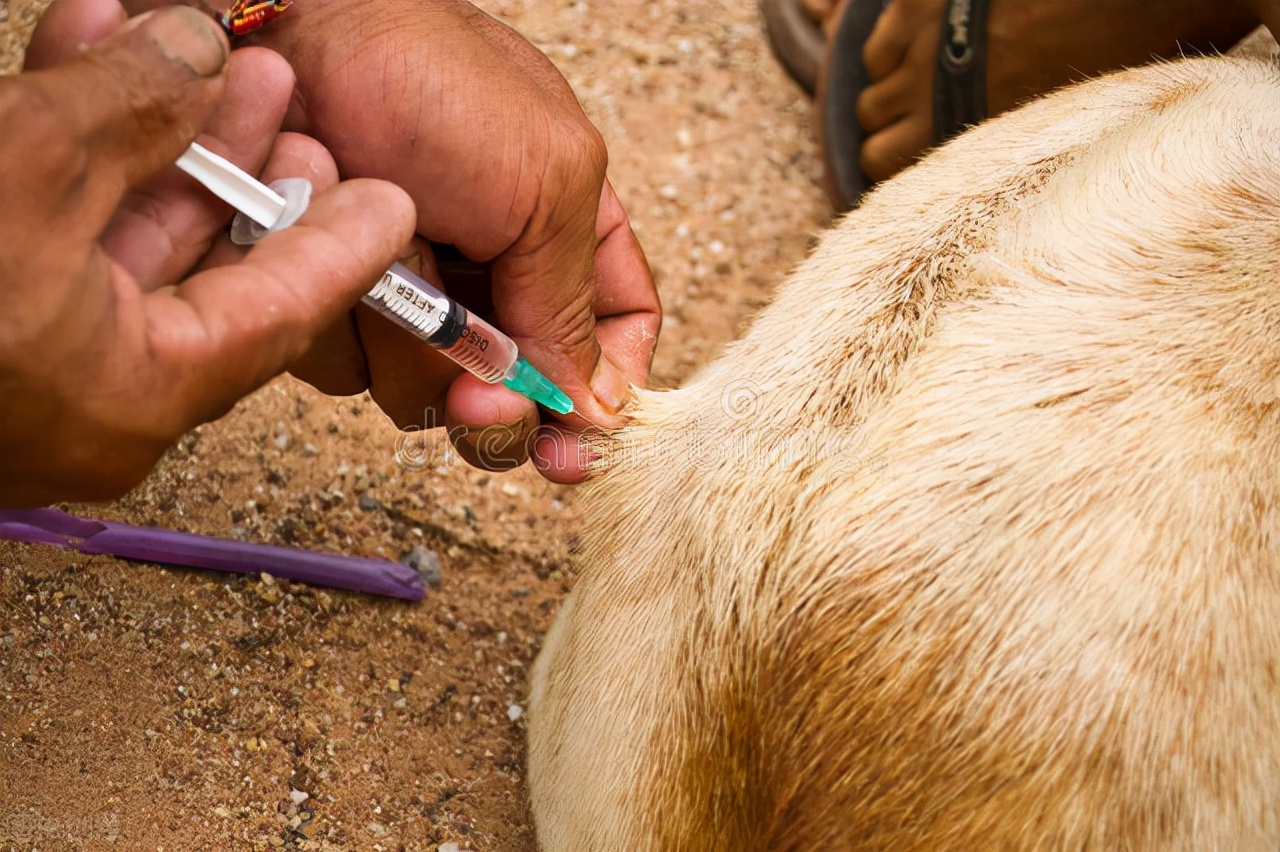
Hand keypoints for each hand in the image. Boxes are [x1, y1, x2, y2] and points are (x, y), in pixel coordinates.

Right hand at [0, 0, 414, 507]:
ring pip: (112, 228)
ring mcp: (18, 348)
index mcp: (131, 394)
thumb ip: (123, 113)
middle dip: (239, 164)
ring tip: (203, 45)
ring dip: (152, 130)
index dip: (340, 247)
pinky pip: (35, 215)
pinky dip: (62, 136)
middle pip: (200, 267)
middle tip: (287, 84)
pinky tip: (88, 49)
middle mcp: (86, 386)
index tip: (394, 200)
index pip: (275, 316)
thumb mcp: (16, 180)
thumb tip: (197, 47)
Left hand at [255, 0, 661, 482]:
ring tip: (387, 244)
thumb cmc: (427, 75)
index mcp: (568, 236)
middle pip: (518, 394)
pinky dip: (336, 319)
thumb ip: (573, 301)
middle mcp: (494, 275)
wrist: (287, 32)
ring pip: (424, 392)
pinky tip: (329, 248)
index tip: (574, 452)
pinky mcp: (334, 300)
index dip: (602, 403)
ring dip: (405, 338)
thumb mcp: (544, 179)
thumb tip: (596, 408)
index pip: (616, 339)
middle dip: (494, 398)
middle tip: (475, 390)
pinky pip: (345, 367)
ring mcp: (412, 294)